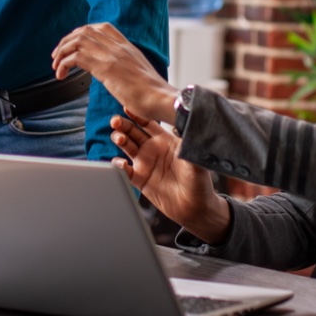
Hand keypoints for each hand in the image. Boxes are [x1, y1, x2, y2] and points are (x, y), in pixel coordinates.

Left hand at [52, 23, 174, 122]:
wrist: (160, 98)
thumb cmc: (152, 93)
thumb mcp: (137, 73)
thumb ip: (124, 67)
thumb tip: (112, 73)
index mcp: (127, 46)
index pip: (102, 27)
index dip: (83, 33)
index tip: (73, 44)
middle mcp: (118, 46)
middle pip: (85, 31)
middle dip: (66, 41)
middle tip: (57, 56)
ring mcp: (112, 55)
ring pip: (77, 41)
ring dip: (62, 52)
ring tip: (56, 66)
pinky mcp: (106, 67)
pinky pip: (76, 57)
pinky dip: (64, 64)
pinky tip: (62, 75)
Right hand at [110, 112, 229, 244]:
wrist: (195, 207)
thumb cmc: (199, 181)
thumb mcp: (196, 160)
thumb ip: (189, 145)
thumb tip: (186, 128)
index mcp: (166, 140)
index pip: (148, 122)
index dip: (138, 114)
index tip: (128, 108)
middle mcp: (153, 149)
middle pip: (133, 131)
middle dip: (123, 125)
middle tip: (116, 121)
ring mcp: (144, 163)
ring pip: (126, 146)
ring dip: (119, 140)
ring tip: (120, 139)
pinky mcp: (139, 179)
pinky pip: (124, 170)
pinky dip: (118, 165)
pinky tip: (120, 163)